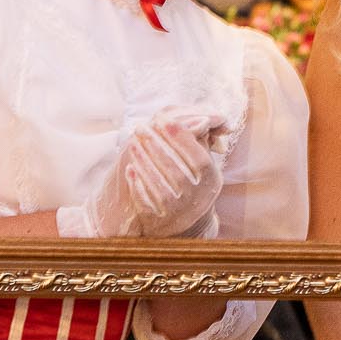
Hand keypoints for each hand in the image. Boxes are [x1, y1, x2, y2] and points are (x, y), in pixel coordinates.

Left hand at [72, 116, 221, 237]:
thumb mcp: (203, 165)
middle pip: (175, 169)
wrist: (185, 221)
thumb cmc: (193, 183)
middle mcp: (196, 197)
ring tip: (132, 143)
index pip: (198, 157)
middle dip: (156, 145)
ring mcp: (177, 211)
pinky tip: (130, 168)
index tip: (164, 121)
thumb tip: (202, 117)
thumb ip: (201, 142)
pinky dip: (137, 185)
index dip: (182, 138)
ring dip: (143, 161)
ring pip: (158, 184)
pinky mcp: (159, 220)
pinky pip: (146, 201)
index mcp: (210, 180)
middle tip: (141, 127)